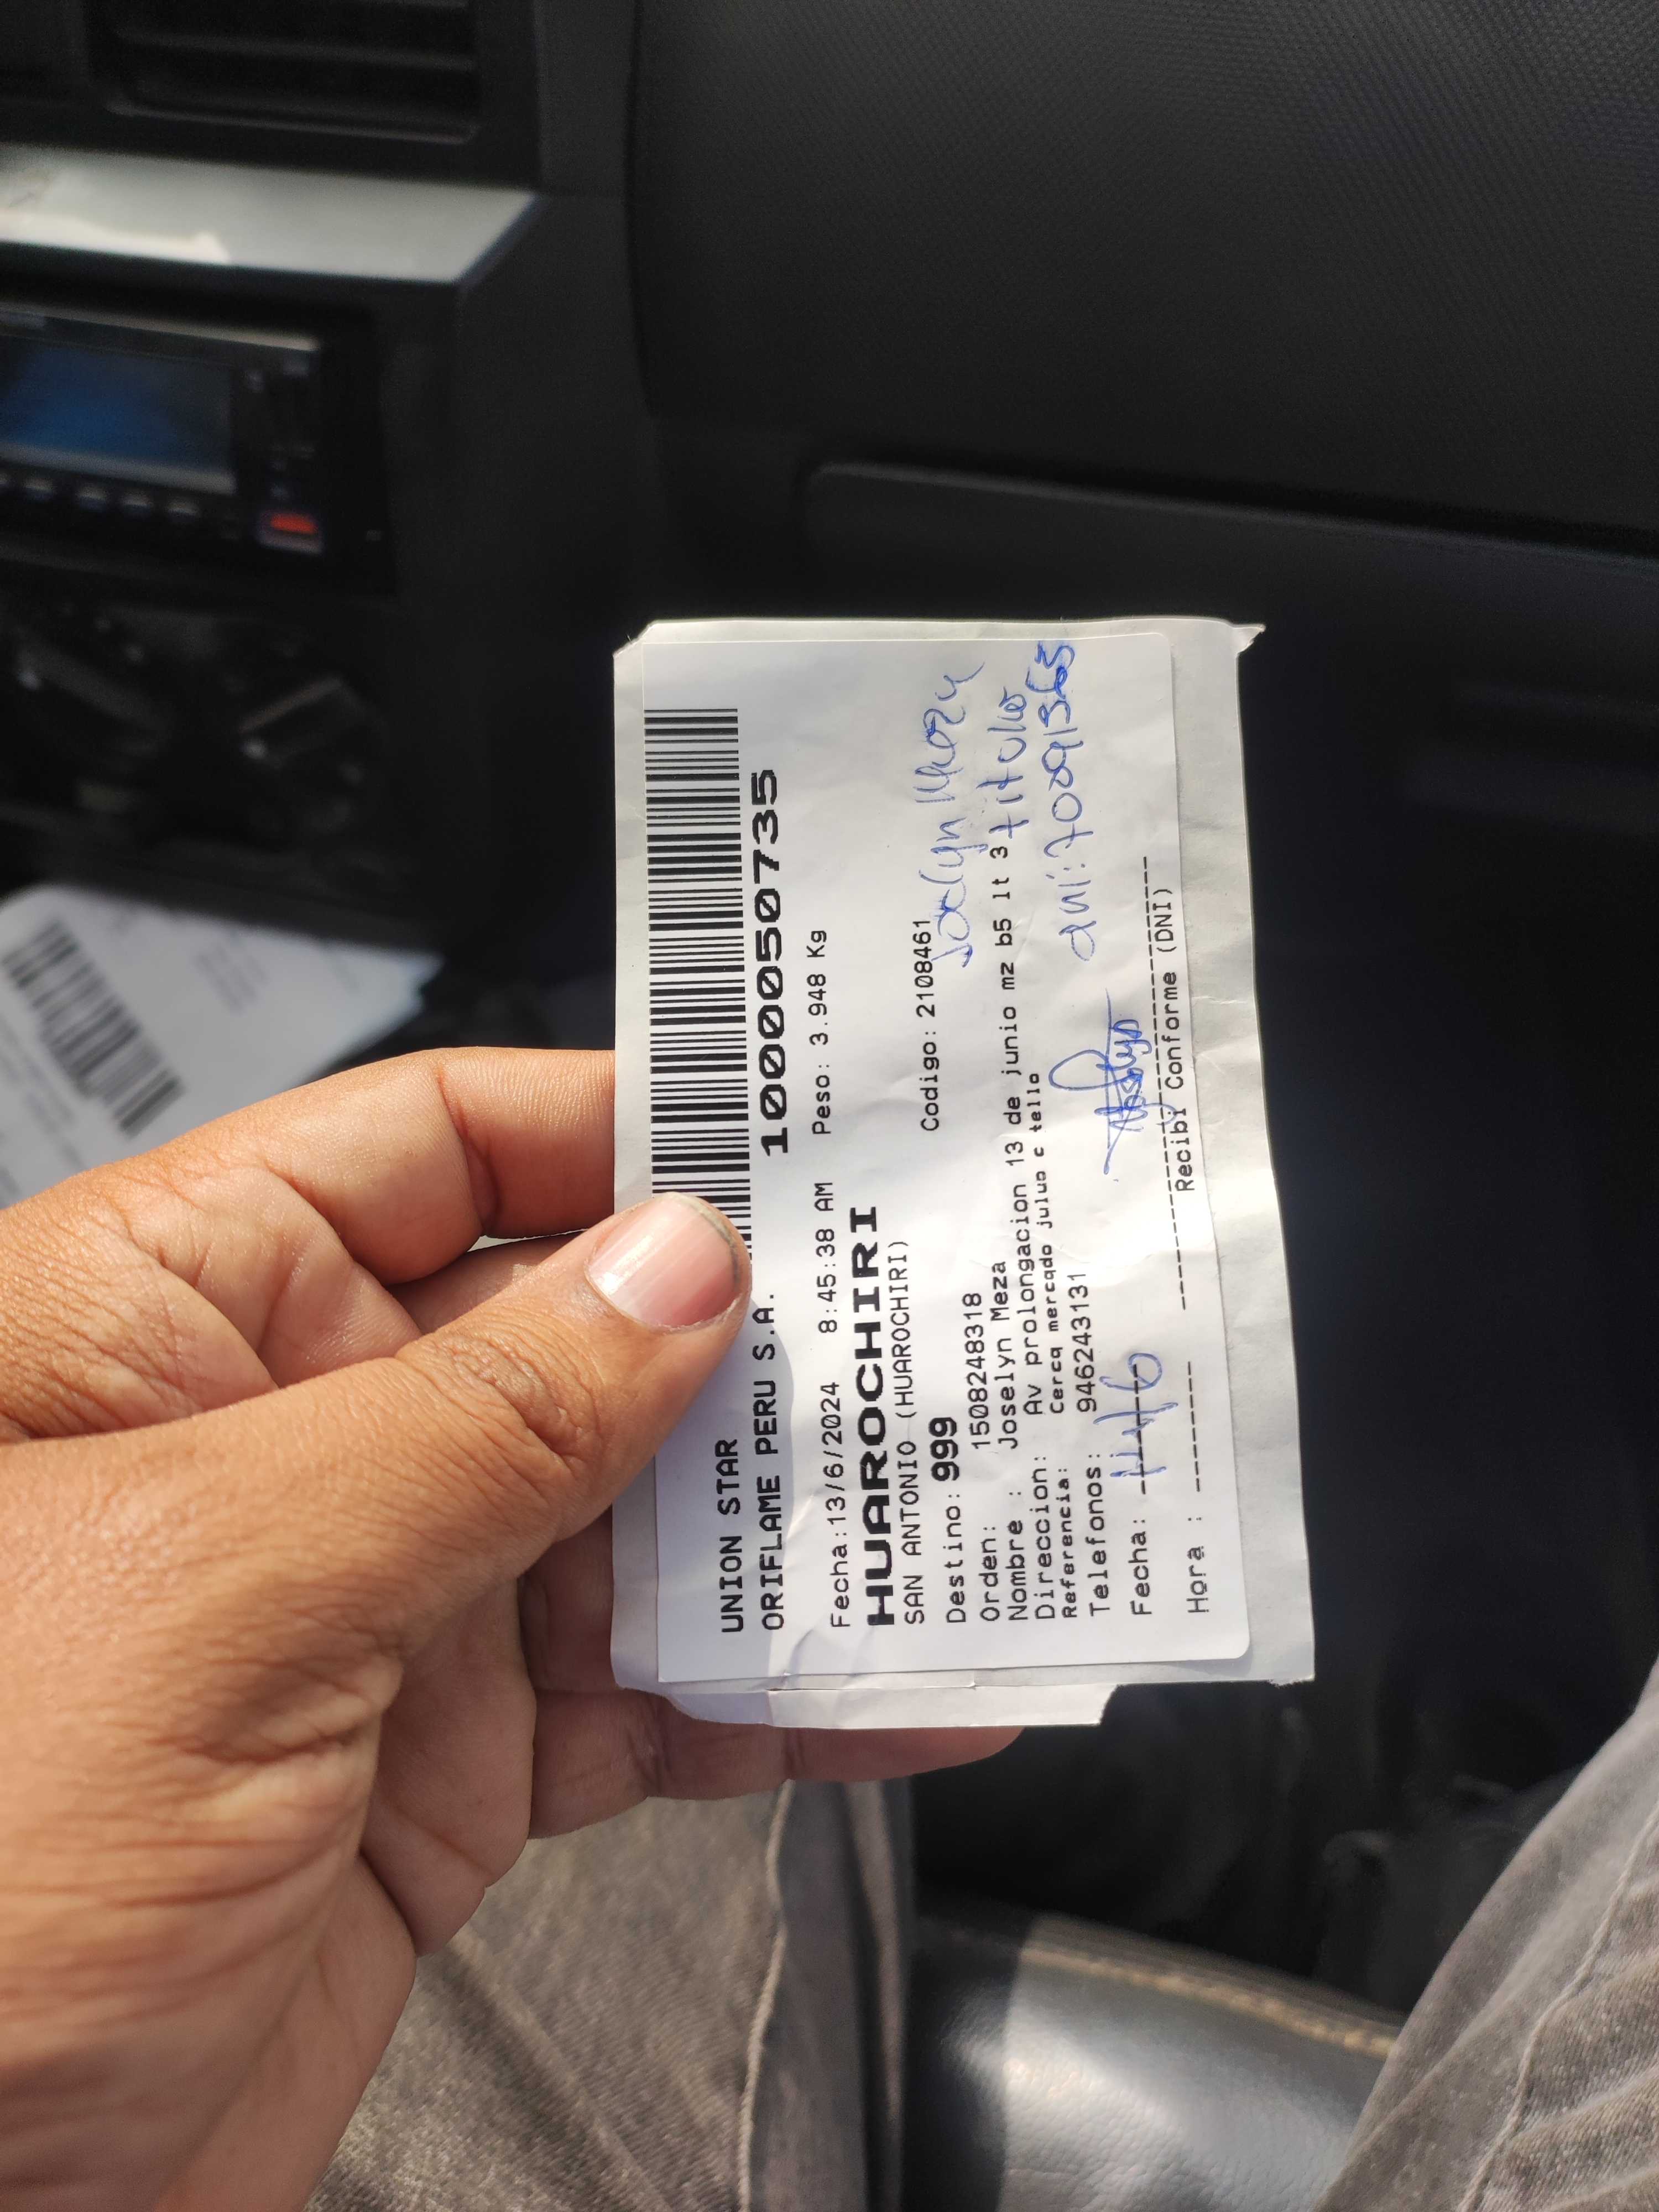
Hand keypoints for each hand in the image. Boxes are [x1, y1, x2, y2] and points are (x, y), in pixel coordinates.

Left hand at [0, 1049, 1013, 2211]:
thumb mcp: (218, 1586)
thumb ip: (473, 1419)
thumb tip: (673, 1269)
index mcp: (173, 1319)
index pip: (427, 1146)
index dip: (608, 1129)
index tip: (782, 1140)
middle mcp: (282, 1445)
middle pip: (562, 1334)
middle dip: (742, 1340)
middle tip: (923, 1329)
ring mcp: (370, 1614)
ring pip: (624, 1522)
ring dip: (783, 1525)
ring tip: (945, 1502)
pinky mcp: (436, 1773)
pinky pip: (634, 1702)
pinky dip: (764, 1699)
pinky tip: (883, 1686)